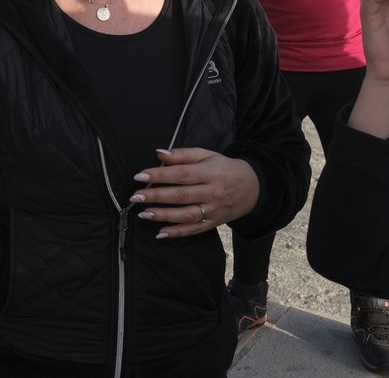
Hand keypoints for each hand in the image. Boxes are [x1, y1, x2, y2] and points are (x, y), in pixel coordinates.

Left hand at [130, 148, 258, 238]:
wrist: (253, 187)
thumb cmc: (224, 168)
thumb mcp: (207, 155)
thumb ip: (183, 154)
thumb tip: (159, 154)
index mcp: (210, 172)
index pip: (181, 174)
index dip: (160, 175)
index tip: (140, 176)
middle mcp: (212, 192)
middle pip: (181, 195)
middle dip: (156, 196)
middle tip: (135, 196)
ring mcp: (214, 210)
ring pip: (187, 215)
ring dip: (163, 216)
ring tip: (144, 213)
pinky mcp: (214, 223)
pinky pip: (194, 230)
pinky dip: (177, 233)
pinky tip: (160, 233)